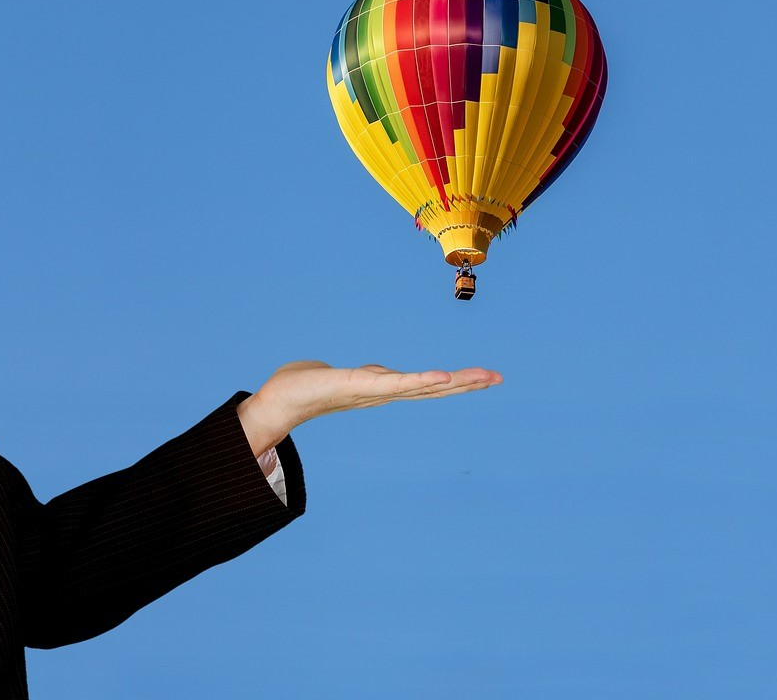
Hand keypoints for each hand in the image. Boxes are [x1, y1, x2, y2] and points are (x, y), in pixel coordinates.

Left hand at [236, 361, 502, 457]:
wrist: (278, 400)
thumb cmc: (309, 387)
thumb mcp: (348, 378)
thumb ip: (368, 377)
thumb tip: (378, 375)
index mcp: (384, 388)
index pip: (427, 385)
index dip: (456, 383)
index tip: (485, 376)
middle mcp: (385, 392)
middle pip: (434, 387)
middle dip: (467, 384)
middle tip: (498, 377)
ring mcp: (376, 390)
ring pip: (422, 385)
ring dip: (454, 382)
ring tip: (481, 376)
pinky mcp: (362, 385)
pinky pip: (398, 384)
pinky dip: (422, 382)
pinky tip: (443, 378)